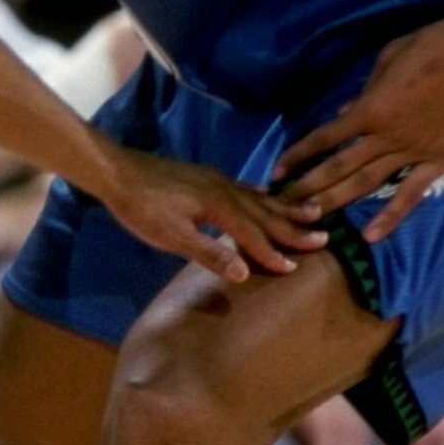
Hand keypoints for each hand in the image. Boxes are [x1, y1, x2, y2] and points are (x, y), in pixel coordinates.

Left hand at [92, 149, 318, 283]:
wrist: (117, 172)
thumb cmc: (141, 208)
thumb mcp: (171, 237)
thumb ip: (209, 253)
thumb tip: (244, 272)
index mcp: (219, 206)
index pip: (253, 234)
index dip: (273, 252)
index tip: (296, 267)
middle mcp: (225, 190)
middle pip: (265, 213)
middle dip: (294, 227)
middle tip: (325, 236)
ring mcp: (217, 181)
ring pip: (259, 198)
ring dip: (285, 209)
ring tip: (312, 212)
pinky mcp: (206, 178)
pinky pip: (245, 188)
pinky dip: (262, 196)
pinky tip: (267, 196)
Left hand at [276, 13, 443, 241]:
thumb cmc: (434, 44)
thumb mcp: (389, 58)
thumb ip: (366, 90)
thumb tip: (344, 115)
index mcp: (370, 109)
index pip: (325, 137)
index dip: (299, 154)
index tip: (278, 170)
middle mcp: (385, 136)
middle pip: (338, 167)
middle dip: (308, 187)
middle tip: (283, 207)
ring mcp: (414, 151)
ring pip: (367, 184)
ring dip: (337, 202)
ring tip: (311, 221)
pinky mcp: (441, 161)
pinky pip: (411, 193)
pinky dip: (391, 215)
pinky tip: (371, 236)